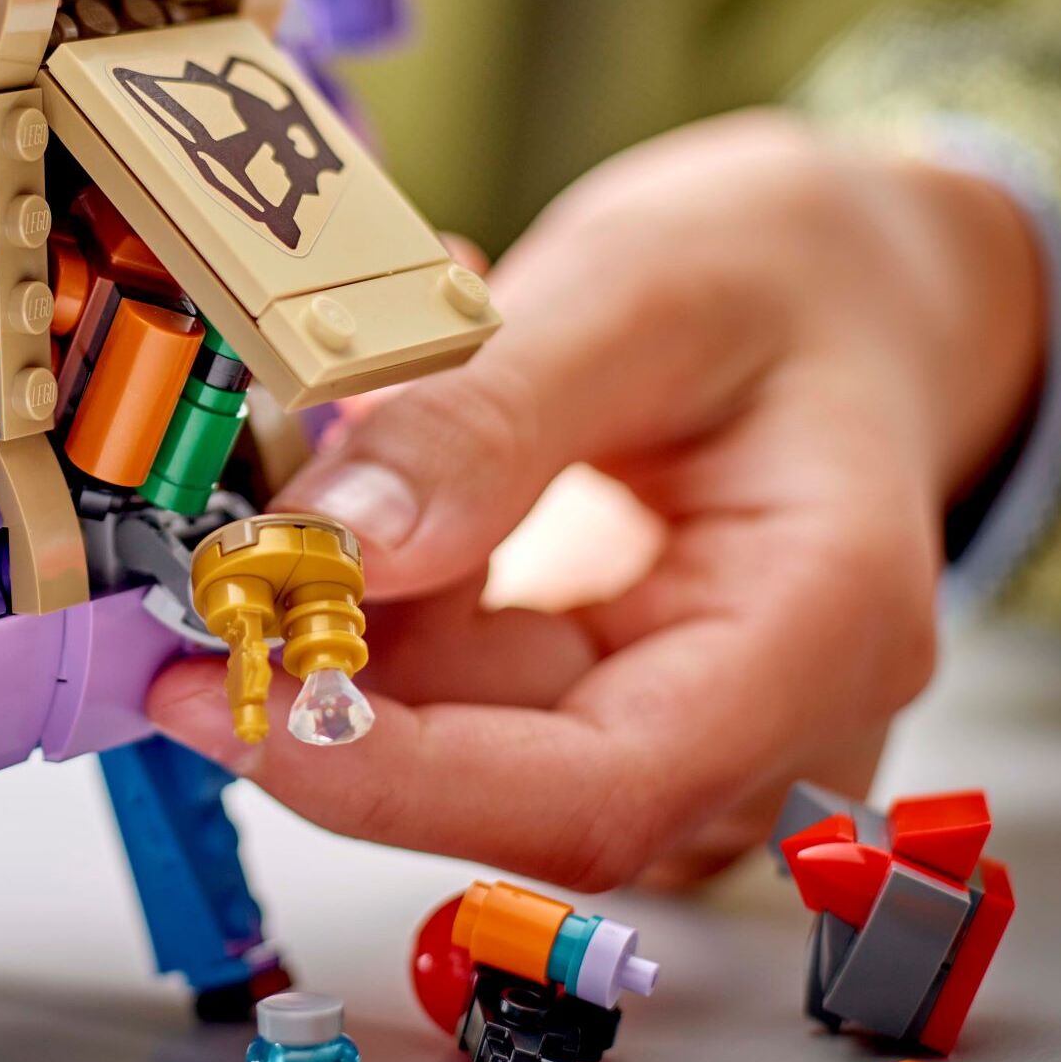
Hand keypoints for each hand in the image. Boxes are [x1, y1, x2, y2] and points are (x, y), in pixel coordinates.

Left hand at [147, 110, 1047, 888]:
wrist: (856, 284)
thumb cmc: (789, 272)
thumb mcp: (640, 291)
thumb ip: (492, 418)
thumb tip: (339, 546)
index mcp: (825, 626)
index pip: (598, 790)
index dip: (393, 779)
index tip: (225, 695)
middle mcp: (775, 716)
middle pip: (517, 784)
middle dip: (338, 689)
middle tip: (204, 568)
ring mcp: (697, 723)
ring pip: (470, 740)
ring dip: (351, 627)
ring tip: (317, 453)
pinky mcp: (617, 698)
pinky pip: (467, 689)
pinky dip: (388, 594)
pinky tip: (379, 467)